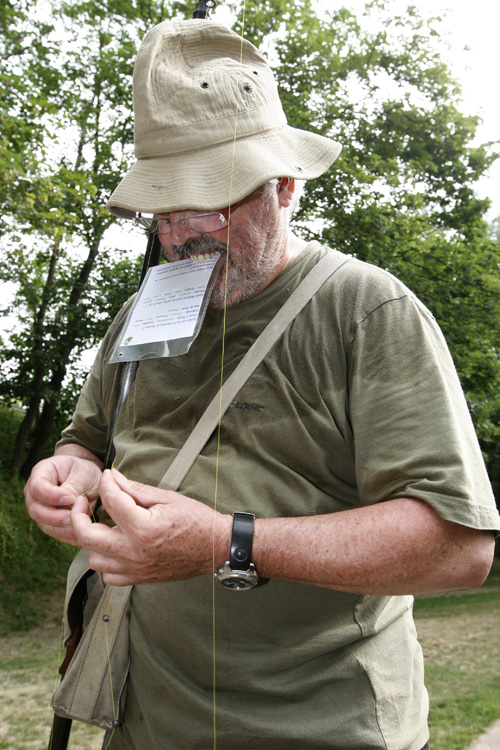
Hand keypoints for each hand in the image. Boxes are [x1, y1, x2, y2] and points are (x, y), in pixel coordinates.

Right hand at [24, 455, 101, 544]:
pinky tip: (80, 536)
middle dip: (55, 517)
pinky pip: (55, 533)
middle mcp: (35, 493)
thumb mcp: (83, 472)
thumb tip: (69, 499)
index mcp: (41, 473)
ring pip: (44, 525)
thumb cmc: (83, 471)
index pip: (37, 486)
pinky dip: (67, 536)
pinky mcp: (49, 523)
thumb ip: (74, 485)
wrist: (88, 480)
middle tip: (73, 517)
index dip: (52, 495)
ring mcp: (40, 510)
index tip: (71, 498)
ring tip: (80, 527)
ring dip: (62, 529)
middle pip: (36, 510)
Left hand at [70, 469, 231, 585]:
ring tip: (103, 526)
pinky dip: (106, 561)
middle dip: (78, 514)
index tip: (106, 476)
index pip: (110, 500)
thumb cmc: (195, 520)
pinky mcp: (138, 578)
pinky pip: (108, 575)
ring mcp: (134, 568)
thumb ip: (134, 488)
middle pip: (86, 534)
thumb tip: (112, 477)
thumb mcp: (166, 497)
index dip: (105, 483)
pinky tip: (115, 546)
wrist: (215, 547)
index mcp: (142, 527)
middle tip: (83, 503)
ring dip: (93, 540)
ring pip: (93, 558)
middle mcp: (133, 551)